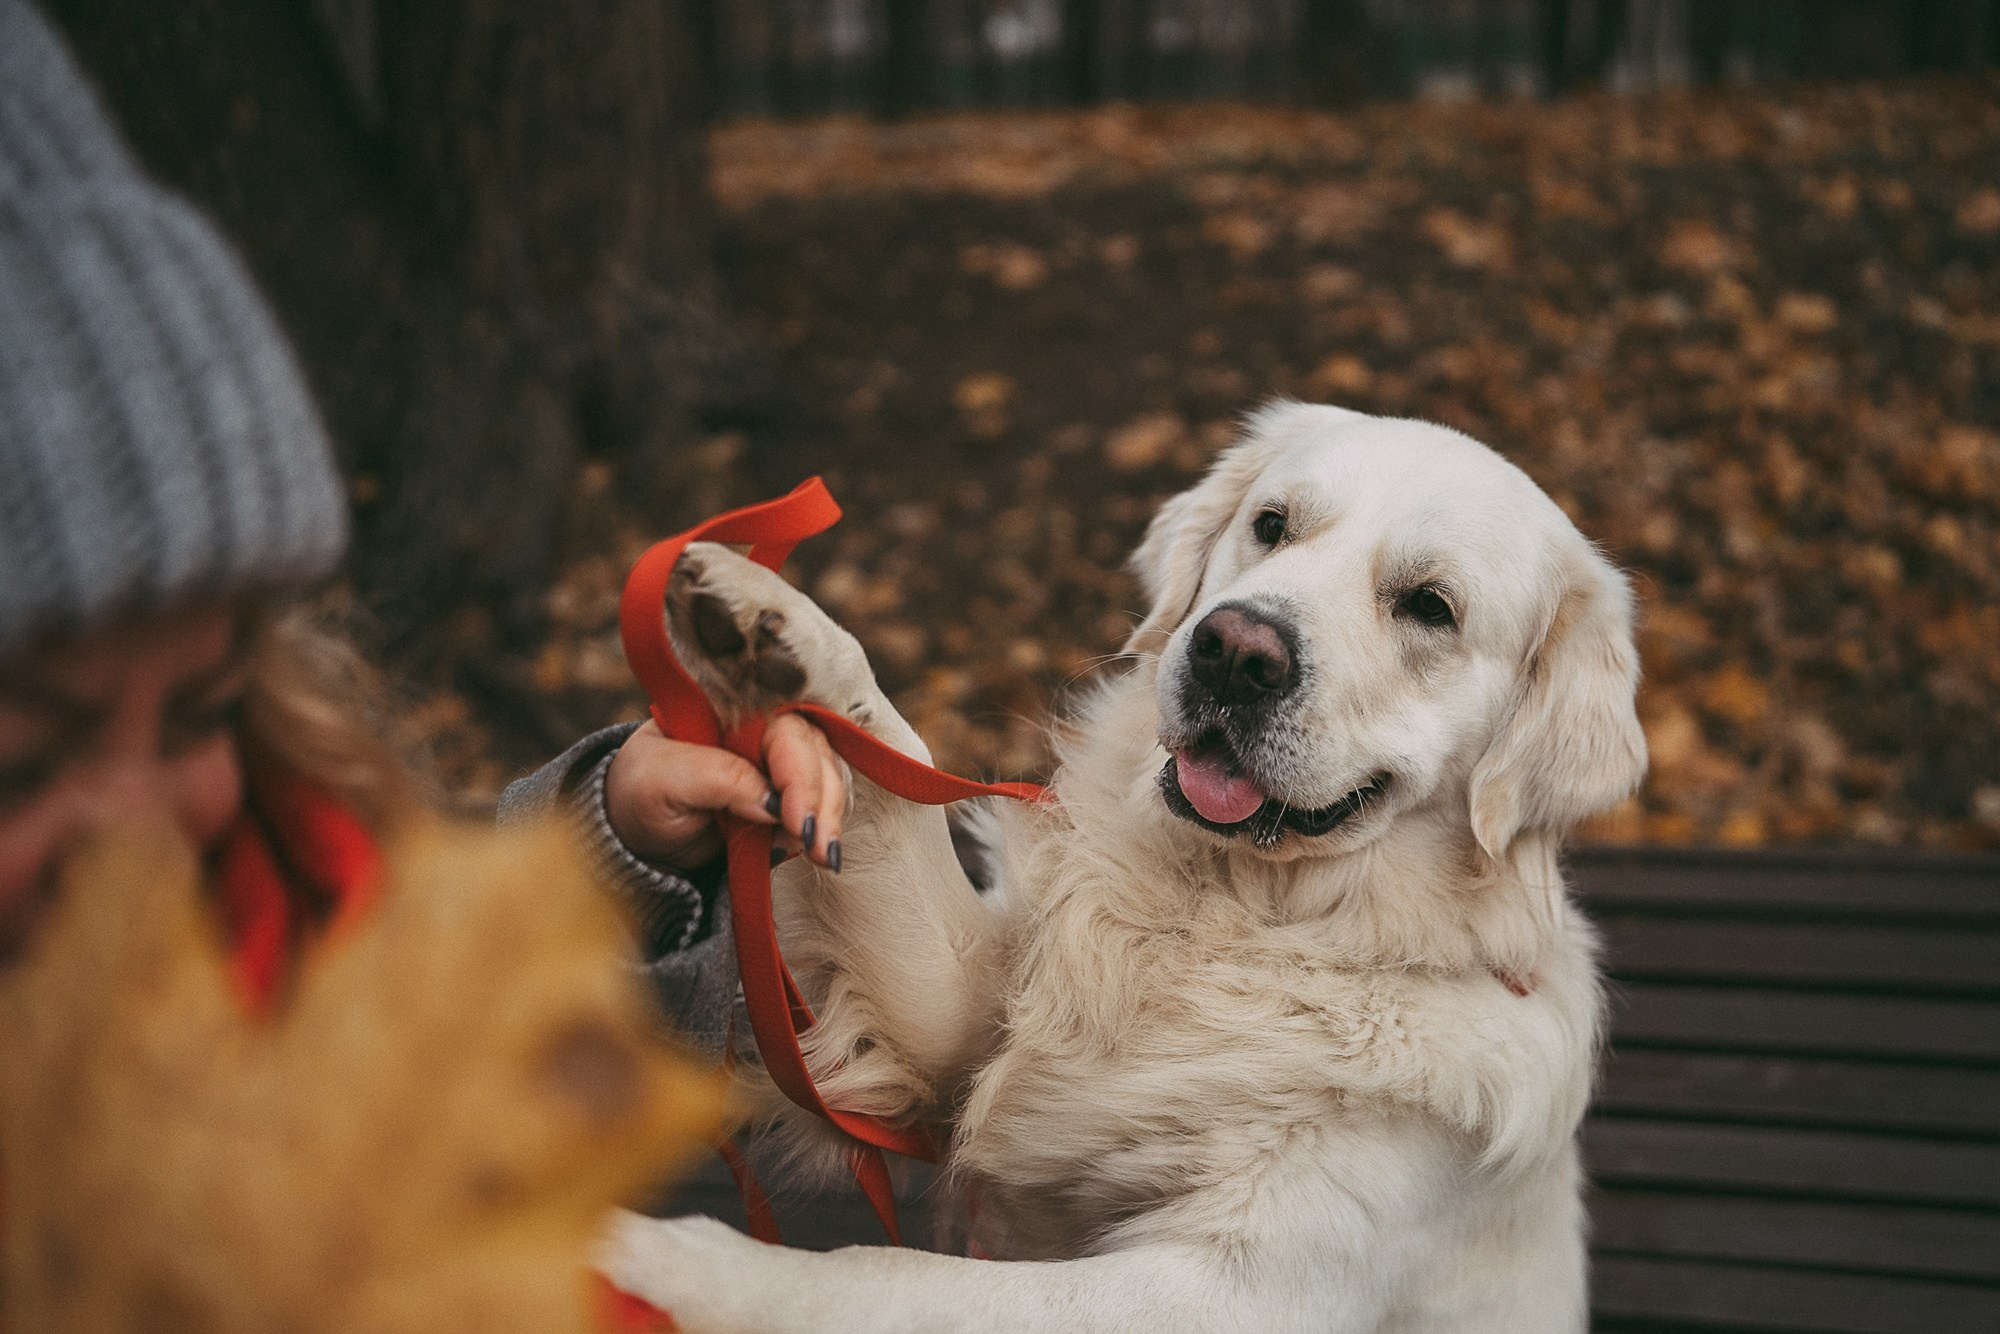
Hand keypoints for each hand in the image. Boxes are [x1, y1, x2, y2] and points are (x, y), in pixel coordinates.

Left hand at [602, 714, 846, 871]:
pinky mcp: (785, 798)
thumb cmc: (639, 793)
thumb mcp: (662, 780)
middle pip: (813, 751)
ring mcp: (776, 764)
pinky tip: (816, 851)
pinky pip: (820, 804)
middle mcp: (761, 730)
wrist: (635, 835)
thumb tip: (773, 802)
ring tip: (822, 856)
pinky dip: (822, 828)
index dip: (798, 770)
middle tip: (818, 847)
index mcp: (730, 711)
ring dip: (829, 817)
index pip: (781, 728)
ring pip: (827, 776)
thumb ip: (717, 778)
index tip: (795, 818)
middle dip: (821, 800)